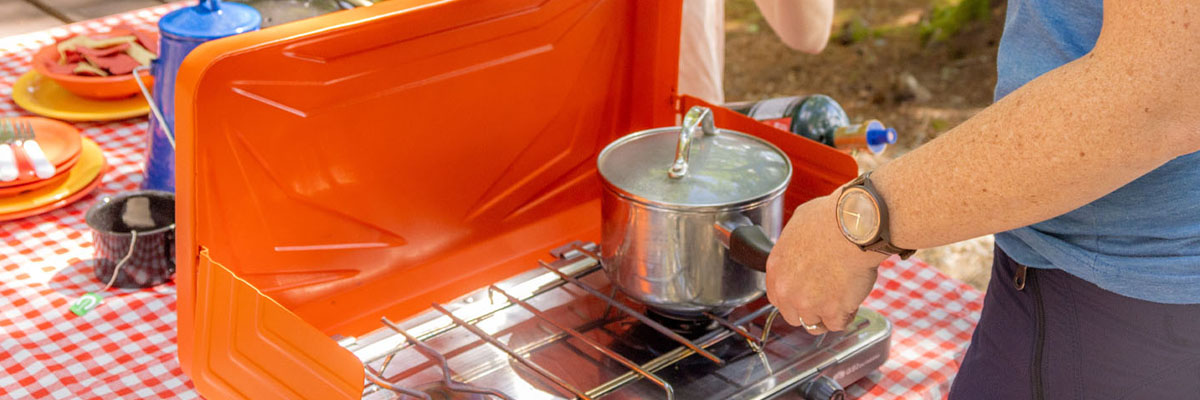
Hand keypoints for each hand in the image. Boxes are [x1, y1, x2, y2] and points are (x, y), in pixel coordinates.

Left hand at [765, 194, 887, 333]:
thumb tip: (800, 244)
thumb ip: (794, 245)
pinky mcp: (832, 312)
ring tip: (842, 296)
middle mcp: (788, 291)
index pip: (777, 297)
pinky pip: (838, 324)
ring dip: (828, 313)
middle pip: (794, 315)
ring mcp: (809, 304)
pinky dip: (846, 315)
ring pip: (815, 323)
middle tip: (826, 297)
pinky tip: (852, 301)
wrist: (854, 228)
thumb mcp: (799, 225)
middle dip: (809, 309)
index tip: (804, 295)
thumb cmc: (830, 219)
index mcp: (776, 269)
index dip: (792, 298)